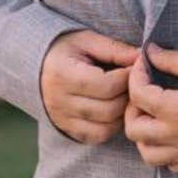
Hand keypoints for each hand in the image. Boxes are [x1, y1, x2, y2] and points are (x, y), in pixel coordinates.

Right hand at [41, 30, 138, 144]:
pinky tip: (114, 109)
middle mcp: (59, 101)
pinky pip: (96, 137)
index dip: (126, 77)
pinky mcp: (67, 130)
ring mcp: (62, 119)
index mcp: (63, 74)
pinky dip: (110, 126)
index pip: (105, 85)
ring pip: (105, 127)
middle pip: (108, 109)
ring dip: (122, 113)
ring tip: (125, 95)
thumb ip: (114, 49)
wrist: (36, 66)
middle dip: (127, 95)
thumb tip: (141, 57)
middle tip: (133, 83)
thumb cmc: (65, 49)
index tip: (133, 67)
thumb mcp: (86, 40)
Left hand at [124, 44, 177, 173]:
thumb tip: (149, 52)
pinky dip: (163, 149)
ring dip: (144, 132)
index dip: (136, 74)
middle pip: (134, 129)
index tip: (144, 62)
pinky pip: (169, 165)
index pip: (138, 95)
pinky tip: (172, 129)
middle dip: (133, 105)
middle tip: (146, 87)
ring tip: (155, 111)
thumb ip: (173, 60)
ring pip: (147, 153)